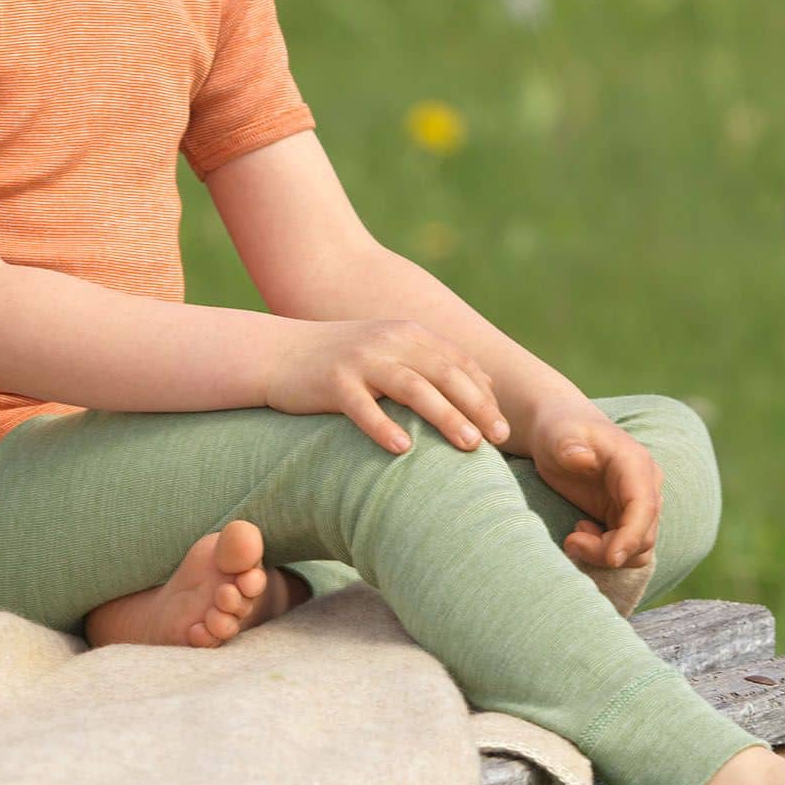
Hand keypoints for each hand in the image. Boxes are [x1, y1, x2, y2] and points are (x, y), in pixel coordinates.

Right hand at [263, 318, 510, 455]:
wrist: (279, 353)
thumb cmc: (342, 363)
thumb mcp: (390, 353)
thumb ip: (431, 364)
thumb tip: (483, 386)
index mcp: (408, 335)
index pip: (458, 363)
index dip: (484, 394)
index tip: (505, 428)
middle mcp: (390, 342)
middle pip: (444, 374)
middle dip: (476, 406)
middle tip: (500, 438)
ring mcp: (361, 360)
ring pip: (412, 388)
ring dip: (445, 416)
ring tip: (469, 445)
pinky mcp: (333, 381)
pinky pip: (362, 407)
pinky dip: (384, 426)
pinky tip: (403, 449)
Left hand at [529, 400, 662, 570]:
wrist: (562, 434)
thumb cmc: (560, 432)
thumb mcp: (557, 435)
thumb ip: (568, 445)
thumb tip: (581, 458)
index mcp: (635, 464)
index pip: (644, 507)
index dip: (632, 536)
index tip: (611, 558)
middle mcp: (645, 486)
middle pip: (644, 536)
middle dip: (607, 550)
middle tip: (570, 541)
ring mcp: (638, 505)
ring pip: (639, 549)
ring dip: (606, 555)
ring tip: (573, 538)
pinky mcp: (627, 519)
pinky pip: (627, 549)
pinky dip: (604, 553)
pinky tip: (580, 534)